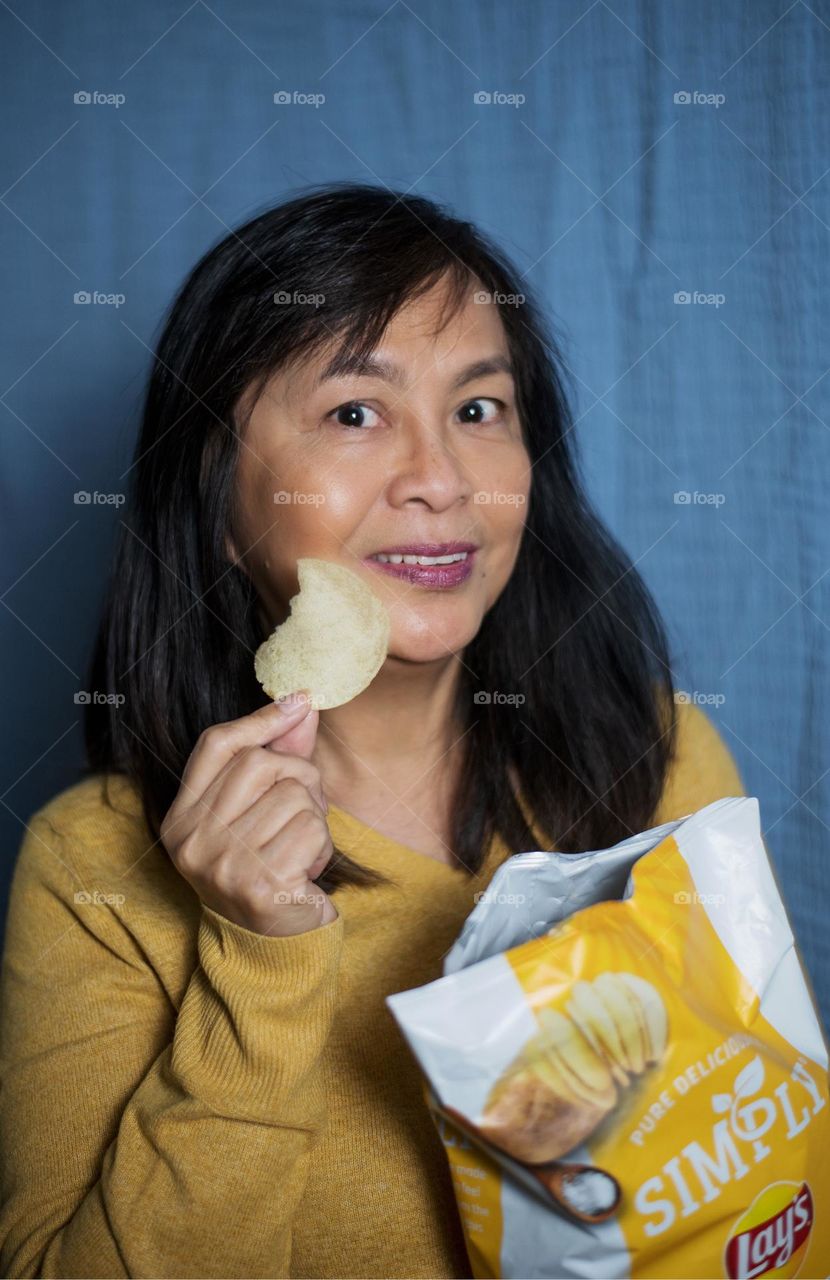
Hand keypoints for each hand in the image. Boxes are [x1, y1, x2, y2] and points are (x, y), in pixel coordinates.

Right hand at [160, 695, 336, 935]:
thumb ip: (278, 757)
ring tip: (301, 850)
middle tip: (307, 809)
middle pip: (262, 763)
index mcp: (181, 819)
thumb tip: (302, 704)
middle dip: (302, 776)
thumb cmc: (268, 868)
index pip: (216, 745)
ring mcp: (222, 864)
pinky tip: (307, 872)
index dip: (260, 719)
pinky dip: (323, 847)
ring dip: (315, 819)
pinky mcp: (260, 885)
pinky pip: (312, 831)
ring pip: (294, 795)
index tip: (299, 702)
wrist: (273, 948)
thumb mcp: (263, 811)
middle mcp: (193, 841)